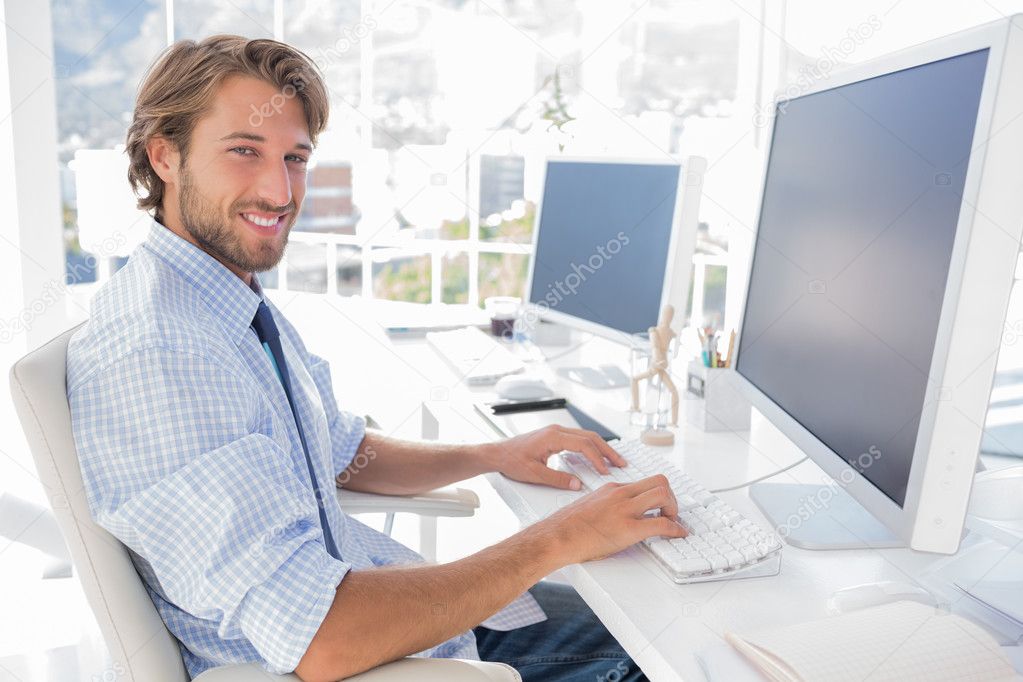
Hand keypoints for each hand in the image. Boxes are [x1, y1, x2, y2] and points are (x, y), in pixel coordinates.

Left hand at [486, 424, 626, 490]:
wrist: (497, 454)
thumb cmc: (511, 461)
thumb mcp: (535, 474)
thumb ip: (558, 479)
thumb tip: (577, 485)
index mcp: (553, 437)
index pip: (583, 444)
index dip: (597, 458)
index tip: (605, 470)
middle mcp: (556, 431)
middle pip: (590, 437)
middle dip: (607, 451)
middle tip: (620, 463)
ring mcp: (555, 432)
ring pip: (585, 436)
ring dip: (600, 448)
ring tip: (612, 461)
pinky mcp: (554, 437)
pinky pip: (578, 439)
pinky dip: (590, 447)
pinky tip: (595, 457)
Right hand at [533, 475, 685, 564]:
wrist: (556, 537)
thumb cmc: (567, 526)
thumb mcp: (589, 506)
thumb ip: (607, 505)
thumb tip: (617, 515)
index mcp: (611, 489)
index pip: (644, 482)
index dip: (658, 494)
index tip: (662, 505)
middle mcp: (620, 494)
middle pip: (659, 481)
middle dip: (671, 497)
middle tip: (670, 512)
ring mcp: (625, 510)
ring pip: (663, 494)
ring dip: (674, 509)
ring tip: (672, 522)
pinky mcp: (628, 528)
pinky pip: (661, 524)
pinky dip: (675, 529)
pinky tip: (677, 534)